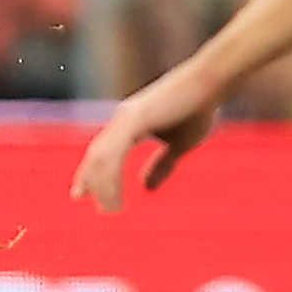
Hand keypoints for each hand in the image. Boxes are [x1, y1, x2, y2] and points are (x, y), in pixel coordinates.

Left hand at [69, 68, 223, 213]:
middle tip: (81, 199)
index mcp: (130, 124)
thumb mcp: (179, 144)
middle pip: (96, 154)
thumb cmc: (197, 109)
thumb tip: (146, 188)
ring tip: (109, 209)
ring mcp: (127, 118)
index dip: (90, 173)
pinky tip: (114, 191)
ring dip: (102, 184)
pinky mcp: (135, 118)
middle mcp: (123, 120)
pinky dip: (111, 174)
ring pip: (101, 156)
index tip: (80, 194)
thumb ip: (162, 164)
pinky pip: (115, 152)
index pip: (103, 152)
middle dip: (89, 179)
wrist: (211, 82)